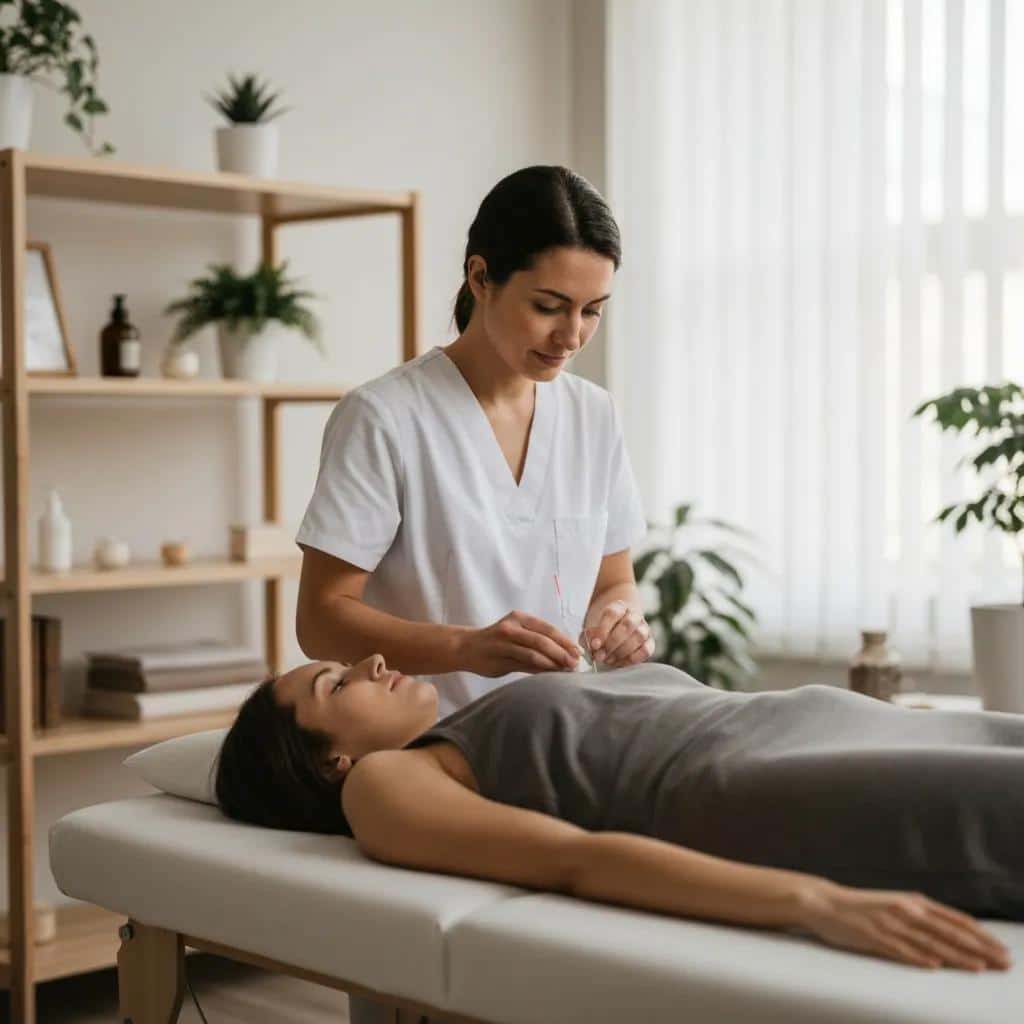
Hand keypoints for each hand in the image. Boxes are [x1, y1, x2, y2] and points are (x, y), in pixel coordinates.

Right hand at [459, 610, 582, 677]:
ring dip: (552, 663)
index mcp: (520, 618)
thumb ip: (537, 643)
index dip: (565, 640)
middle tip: (575, 663)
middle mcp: (512, 627)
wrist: (467, 648)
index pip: (548, 629)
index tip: (578, 652)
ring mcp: (504, 642)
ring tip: (565, 670)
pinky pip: (523, 664)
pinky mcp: (499, 658)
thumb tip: (565, 656)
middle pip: (542, 640)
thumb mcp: (517, 635)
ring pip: (533, 653)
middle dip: (561, 652)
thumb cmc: (497, 642)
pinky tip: (549, 675)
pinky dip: (539, 670)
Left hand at [584, 600, 654, 667]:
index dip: (603, 630)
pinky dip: (634, 658)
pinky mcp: (650, 642)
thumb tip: (592, 647)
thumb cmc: (602, 628)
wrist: (617, 626)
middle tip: (600, 656)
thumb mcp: (592, 627)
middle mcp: (634, 615)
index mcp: (619, 606)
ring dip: (622, 651)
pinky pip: (647, 650)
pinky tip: (622, 662)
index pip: (612, 614)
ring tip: (609, 659)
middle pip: (627, 625)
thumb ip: (589, 636)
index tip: (594, 644)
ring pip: (639, 636)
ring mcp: (644, 628)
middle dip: (612, 643)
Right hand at [796, 882, 1011, 970]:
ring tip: (979, 967)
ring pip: (929, 942)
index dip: (981, 935)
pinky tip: (933, 965)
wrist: (826, 903)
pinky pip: (899, 949)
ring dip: (956, 956)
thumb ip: (922, 917)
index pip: (956, 920)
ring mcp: (890, 924)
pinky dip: (917, 957)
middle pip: (949, 932)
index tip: (1002, 949)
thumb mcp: (897, 906)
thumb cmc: (864, 908)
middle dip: (979, 949)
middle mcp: (906, 911)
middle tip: (1003, 963)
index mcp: (914, 902)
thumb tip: (953, 933)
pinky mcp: (873, 936)